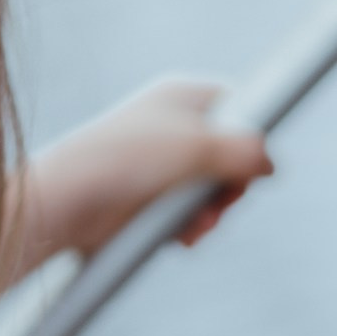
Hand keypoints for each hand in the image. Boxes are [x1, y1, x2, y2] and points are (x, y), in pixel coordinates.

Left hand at [27, 79, 272, 258]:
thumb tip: (269, 164)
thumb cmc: (126, 161)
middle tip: (220, 200)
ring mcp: (159, 168)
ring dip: (209, 214)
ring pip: (210, 193)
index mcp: (182, 98)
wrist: (67, 202)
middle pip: (230, 158)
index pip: (239, 107)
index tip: (249, 163)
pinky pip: (185, 217)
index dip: (251, 137)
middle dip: (230, 188)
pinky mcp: (146, 203)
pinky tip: (177, 236)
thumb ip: (246, 151)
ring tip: (192, 224)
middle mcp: (172, 129)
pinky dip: (187, 228)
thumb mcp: (199, 146)